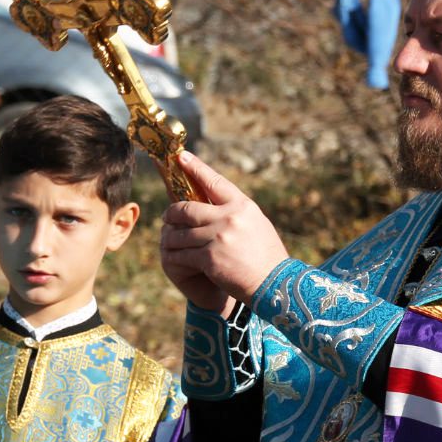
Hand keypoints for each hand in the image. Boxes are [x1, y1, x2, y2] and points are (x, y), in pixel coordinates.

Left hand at [161, 152, 288, 309]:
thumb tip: (211, 205)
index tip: (181, 156)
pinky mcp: (209, 258)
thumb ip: (235, 213)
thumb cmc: (267, 256)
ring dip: (171, 237)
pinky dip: (175, 256)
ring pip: (180, 233)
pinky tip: (173, 258)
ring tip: (168, 240)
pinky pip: (182, 254)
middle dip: (173, 212)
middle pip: (188, 208)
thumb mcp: (257, 225)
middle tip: (167, 215)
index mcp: (242, 206)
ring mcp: (218, 237)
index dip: (195, 168)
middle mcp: (229, 217)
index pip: (214, 181)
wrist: (275, 284)